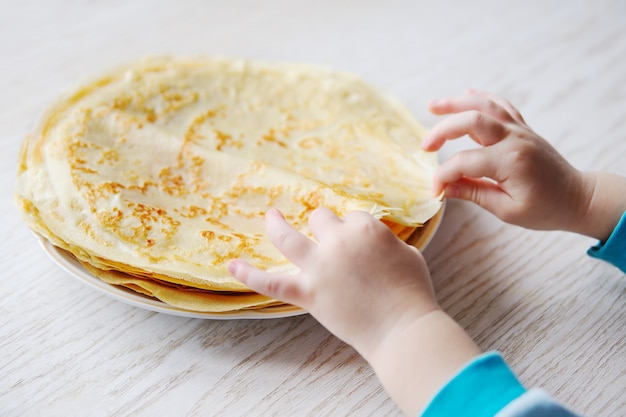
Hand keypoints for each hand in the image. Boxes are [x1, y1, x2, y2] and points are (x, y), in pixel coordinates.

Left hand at [228, 207, 438, 356]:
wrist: (403, 329)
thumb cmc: (412, 293)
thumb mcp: (409, 255)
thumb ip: (387, 242)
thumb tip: (377, 242)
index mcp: (366, 229)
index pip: (351, 217)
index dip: (352, 230)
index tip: (357, 244)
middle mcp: (338, 242)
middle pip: (320, 219)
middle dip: (323, 226)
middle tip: (329, 242)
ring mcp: (320, 267)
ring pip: (288, 237)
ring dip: (275, 224)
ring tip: (271, 216)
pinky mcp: (308, 293)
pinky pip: (272, 282)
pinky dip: (249, 274)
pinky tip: (231, 265)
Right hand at [423, 89, 598, 234]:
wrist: (578, 198)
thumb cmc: (545, 209)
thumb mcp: (507, 210)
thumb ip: (474, 194)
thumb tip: (445, 188)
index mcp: (511, 162)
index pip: (464, 162)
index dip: (444, 176)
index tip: (435, 190)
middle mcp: (515, 139)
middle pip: (471, 120)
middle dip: (442, 130)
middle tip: (425, 146)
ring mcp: (520, 130)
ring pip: (485, 105)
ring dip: (456, 103)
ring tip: (432, 105)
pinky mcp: (524, 128)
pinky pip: (501, 105)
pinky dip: (482, 97)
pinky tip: (466, 94)